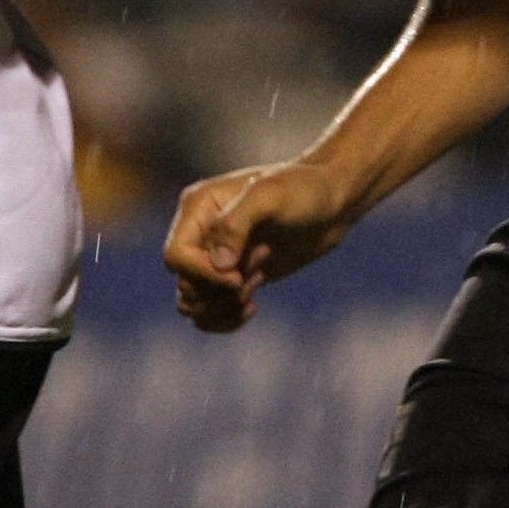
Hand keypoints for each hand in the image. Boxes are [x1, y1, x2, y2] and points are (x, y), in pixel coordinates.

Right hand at [165, 161, 355, 331]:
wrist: (333, 201)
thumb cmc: (304, 189)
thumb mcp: (270, 196)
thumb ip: (236, 224)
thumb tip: (218, 265)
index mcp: (198, 207)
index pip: (175, 256)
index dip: (202, 274)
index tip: (238, 276)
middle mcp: (199, 233)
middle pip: (185, 284)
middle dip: (222, 288)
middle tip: (263, 259)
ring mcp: (215, 257)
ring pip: (194, 303)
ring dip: (225, 306)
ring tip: (258, 282)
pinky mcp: (233, 277)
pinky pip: (209, 312)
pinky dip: (226, 318)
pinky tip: (254, 307)